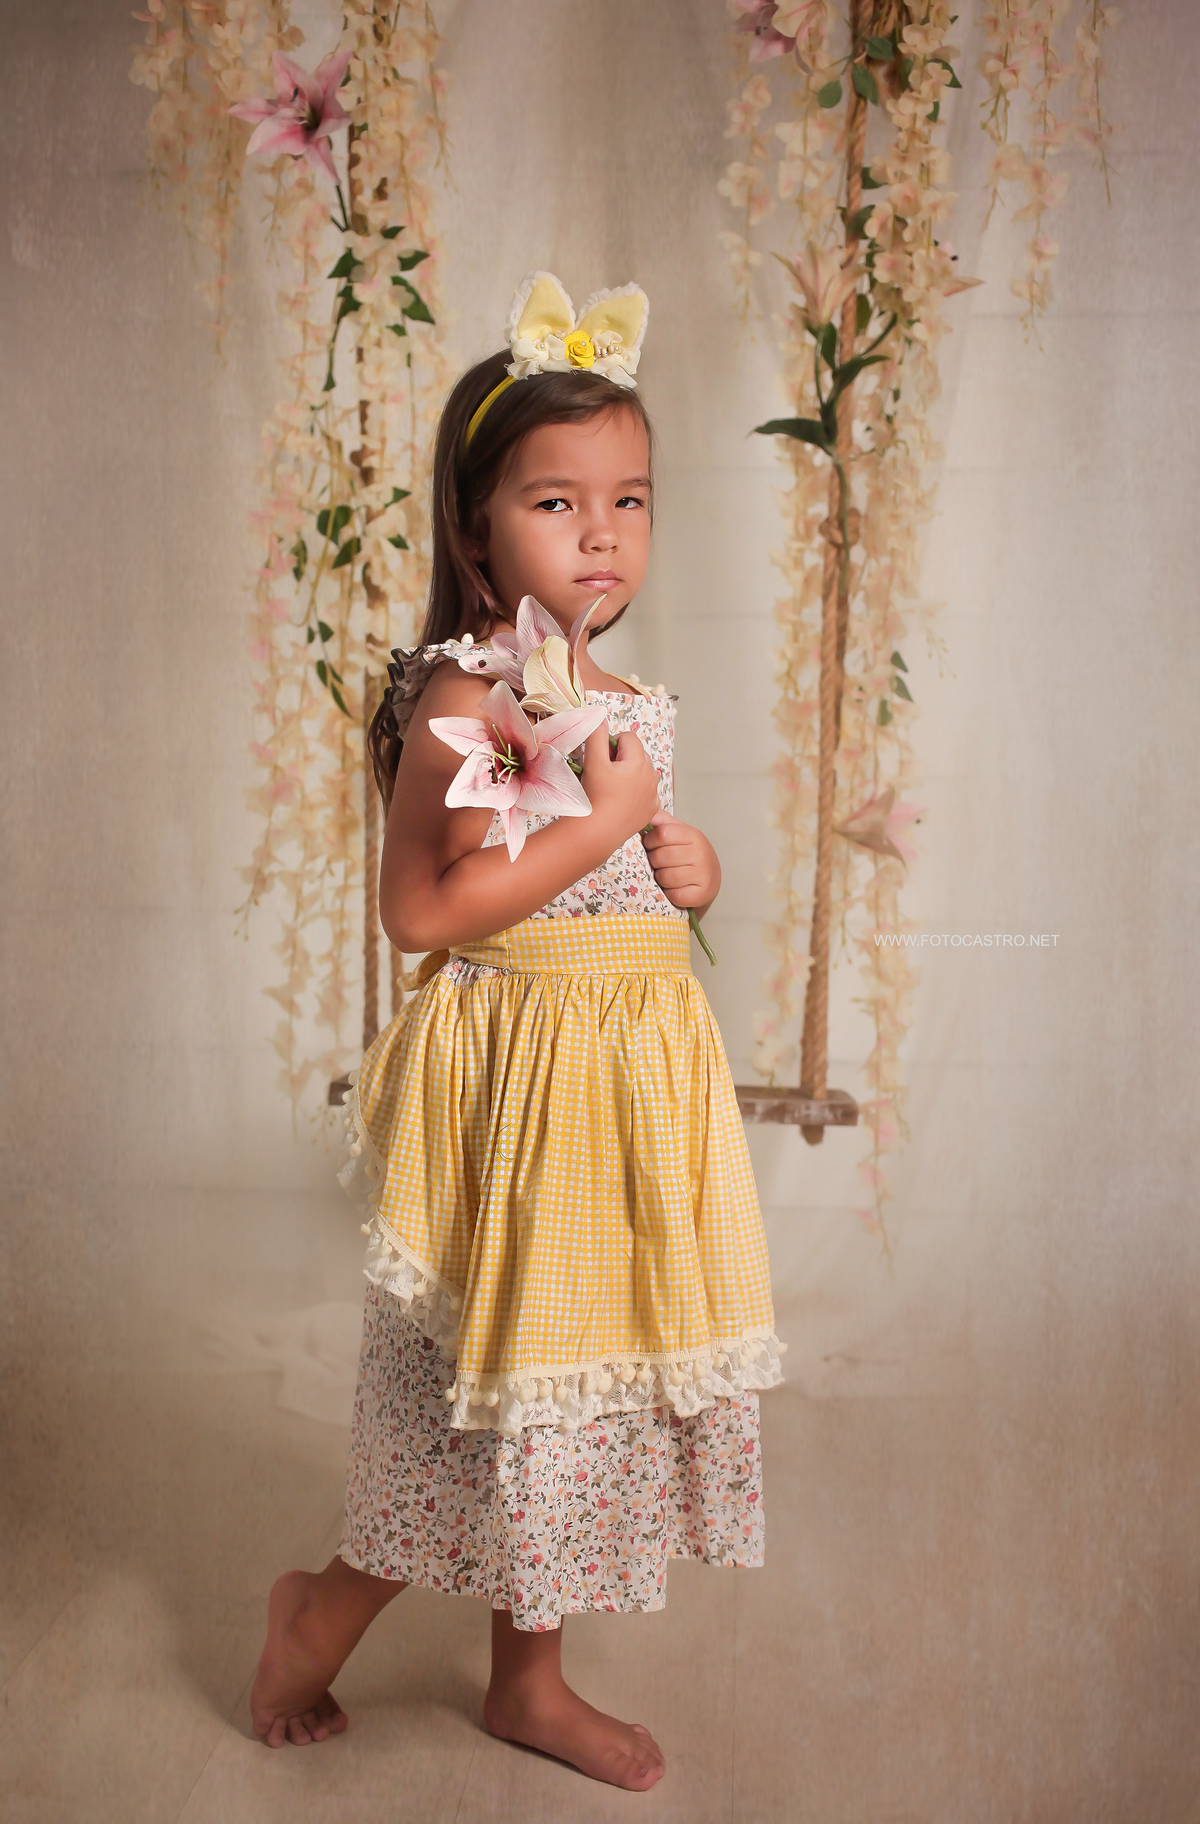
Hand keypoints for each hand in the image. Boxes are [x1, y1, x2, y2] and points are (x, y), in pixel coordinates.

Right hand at [581, 724, 661, 840]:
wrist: (598, 833)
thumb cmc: (594, 796)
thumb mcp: (593, 761)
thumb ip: (597, 735)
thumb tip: (600, 716)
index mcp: (639, 761)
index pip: (628, 737)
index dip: (611, 745)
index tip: (600, 760)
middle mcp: (652, 775)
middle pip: (636, 754)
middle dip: (620, 759)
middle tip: (603, 775)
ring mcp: (654, 793)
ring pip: (641, 772)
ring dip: (628, 774)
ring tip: (611, 789)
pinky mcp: (652, 809)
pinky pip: (645, 791)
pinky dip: (634, 792)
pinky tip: (620, 801)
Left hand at [641, 811, 720, 911]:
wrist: (709, 879)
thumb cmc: (687, 854)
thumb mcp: (678, 834)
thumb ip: (662, 821)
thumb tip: (647, 809)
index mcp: (694, 835)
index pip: (662, 834)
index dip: (650, 840)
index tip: (651, 845)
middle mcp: (701, 853)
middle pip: (660, 857)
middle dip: (653, 861)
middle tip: (659, 863)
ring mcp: (703, 875)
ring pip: (665, 877)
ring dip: (660, 878)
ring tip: (667, 874)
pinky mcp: (701, 894)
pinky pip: (673, 894)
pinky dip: (669, 893)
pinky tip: (675, 888)